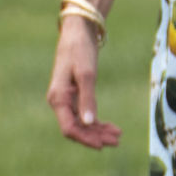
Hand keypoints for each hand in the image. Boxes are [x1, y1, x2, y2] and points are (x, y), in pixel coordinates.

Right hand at [47, 18, 121, 149]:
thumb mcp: (86, 73)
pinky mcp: (75, 94)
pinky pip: (84, 113)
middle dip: (95, 136)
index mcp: (57, 98)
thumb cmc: (79, 49)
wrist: (78, 30)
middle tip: (117, 140)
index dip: (85, 138)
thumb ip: (87, 98)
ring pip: (82, 122)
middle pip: (76, 128)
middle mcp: (59, 101)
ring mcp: (67, 99)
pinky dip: (97, 120)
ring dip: (98, 130)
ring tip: (118, 135)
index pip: (69, 128)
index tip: (102, 145)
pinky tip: (110, 126)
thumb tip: (89, 122)